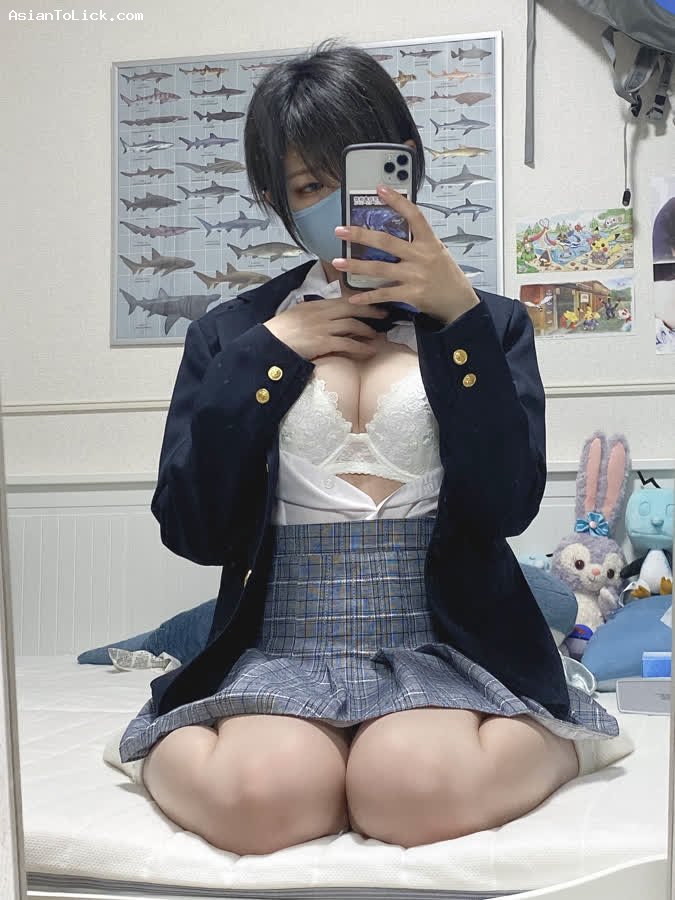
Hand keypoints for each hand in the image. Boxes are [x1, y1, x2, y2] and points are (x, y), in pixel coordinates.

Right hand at [263, 297, 388, 361]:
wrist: (270, 343)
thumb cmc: (280, 331)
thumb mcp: (296, 314)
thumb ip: (313, 312)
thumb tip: (326, 314)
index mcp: (315, 304)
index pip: (342, 299)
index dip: (359, 300)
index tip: (371, 302)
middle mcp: (321, 313)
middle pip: (352, 307)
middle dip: (370, 310)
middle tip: (384, 314)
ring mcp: (323, 327)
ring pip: (352, 325)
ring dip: (368, 330)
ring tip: (377, 336)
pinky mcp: (323, 342)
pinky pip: (347, 343)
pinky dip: (361, 347)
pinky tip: (370, 350)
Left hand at [332, 184, 479, 323]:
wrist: (459, 303)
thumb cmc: (447, 275)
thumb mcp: (438, 251)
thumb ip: (419, 241)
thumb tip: (396, 226)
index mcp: (430, 242)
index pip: (414, 216)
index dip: (397, 201)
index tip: (380, 189)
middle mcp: (421, 257)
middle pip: (386, 242)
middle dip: (360, 235)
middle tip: (341, 231)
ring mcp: (415, 276)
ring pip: (379, 268)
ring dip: (356, 265)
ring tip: (338, 262)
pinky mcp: (411, 294)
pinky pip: (384, 294)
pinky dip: (367, 296)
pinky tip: (353, 296)